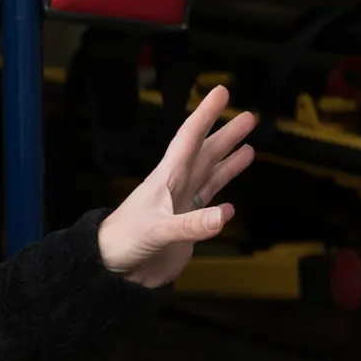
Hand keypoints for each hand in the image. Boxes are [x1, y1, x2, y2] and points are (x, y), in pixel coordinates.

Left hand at [97, 85, 257, 288]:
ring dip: (227, 160)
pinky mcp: (183, 224)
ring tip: (249, 146)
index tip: (220, 93)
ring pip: (208, 175)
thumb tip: (227, 213)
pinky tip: (233, 201)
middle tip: (248, 117)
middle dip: (225, 135)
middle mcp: (174, 186)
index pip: (188, 139)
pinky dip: (221, 198)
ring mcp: (179, 205)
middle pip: (204, 153)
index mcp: (165, 178)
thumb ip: (192, 225)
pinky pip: (206, 204)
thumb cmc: (123, 240)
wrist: (112, 267)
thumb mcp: (157, 230)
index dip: (205, 115)